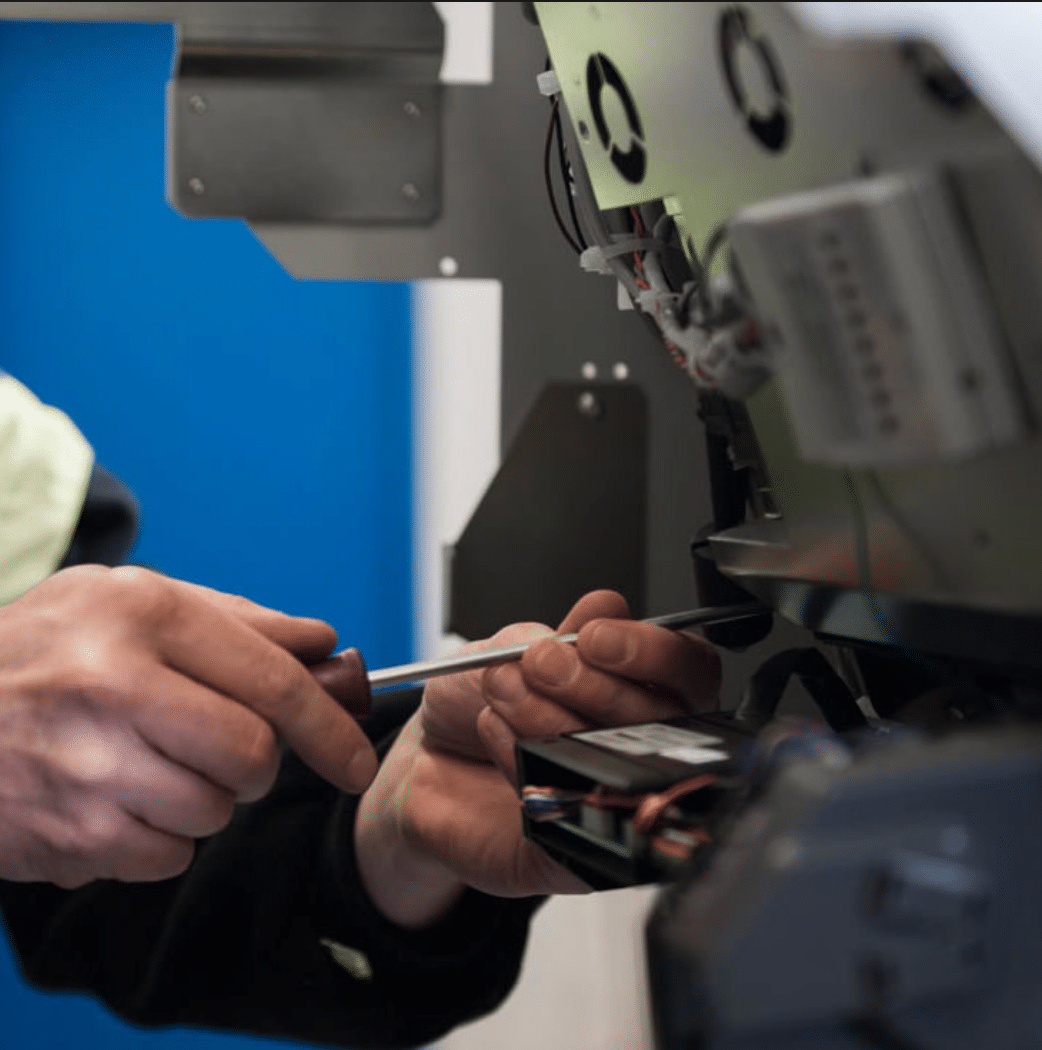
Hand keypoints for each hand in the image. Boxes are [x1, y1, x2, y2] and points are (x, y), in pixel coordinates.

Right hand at [0, 565, 375, 887]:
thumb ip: (238, 620)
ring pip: (212, 812)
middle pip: (252, 757)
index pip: (274, 682)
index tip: (355, 760)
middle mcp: (114, 687)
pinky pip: (165, 857)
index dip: (331, 728)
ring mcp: (83, 766)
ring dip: (204, 797)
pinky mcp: (63, 834)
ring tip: (154, 761)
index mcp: (145, 615)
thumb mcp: (135, 599)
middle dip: (258, 763)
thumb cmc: (49, 646)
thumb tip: (323, 646)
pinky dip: (160, 837)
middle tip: (226, 746)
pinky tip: (120, 796)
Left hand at [354, 590, 719, 928]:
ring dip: (552, 716)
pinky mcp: (578, 852)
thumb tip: (607, 607)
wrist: (423, 761)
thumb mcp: (512, 646)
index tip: (595, 637)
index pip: (688, 672)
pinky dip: (525, 760)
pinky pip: (571, 809)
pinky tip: (495, 730)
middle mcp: (640, 748)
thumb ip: (563, 632)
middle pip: (667, 721)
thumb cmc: (476, 702)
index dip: (653, 653)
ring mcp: (614, 803)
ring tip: (503, 687)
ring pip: (618, 763)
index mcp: (642, 689)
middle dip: (596, 684)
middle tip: (540, 662)